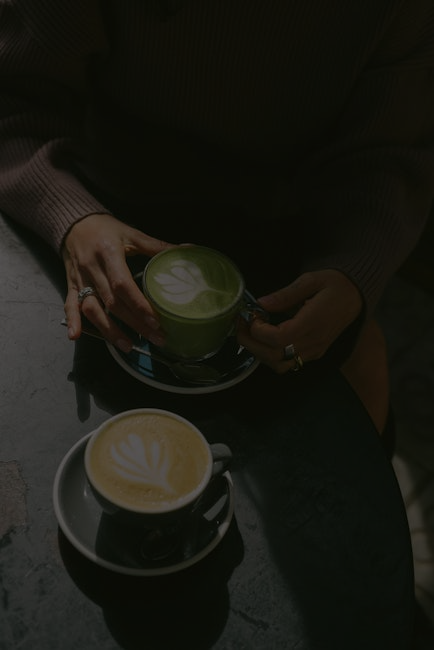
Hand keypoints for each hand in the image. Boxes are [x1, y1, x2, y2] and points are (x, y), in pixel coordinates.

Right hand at [63, 213, 173, 349]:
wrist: (74, 222)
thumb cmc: (106, 229)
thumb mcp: (132, 234)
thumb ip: (157, 246)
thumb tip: (188, 250)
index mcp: (109, 253)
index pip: (123, 284)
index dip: (138, 305)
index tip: (155, 320)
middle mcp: (92, 268)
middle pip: (112, 303)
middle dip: (134, 324)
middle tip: (155, 338)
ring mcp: (79, 278)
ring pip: (92, 309)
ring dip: (109, 331)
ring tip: (128, 347)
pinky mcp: (70, 284)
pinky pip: (70, 305)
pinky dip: (73, 321)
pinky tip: (77, 336)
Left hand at [237, 270, 362, 372]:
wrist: (356, 296)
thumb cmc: (335, 285)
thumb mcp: (310, 280)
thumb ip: (284, 295)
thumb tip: (261, 304)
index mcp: (313, 323)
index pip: (279, 339)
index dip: (259, 331)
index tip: (250, 316)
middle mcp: (313, 342)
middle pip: (274, 356)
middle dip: (251, 343)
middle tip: (241, 325)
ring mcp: (314, 351)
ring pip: (279, 365)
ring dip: (260, 353)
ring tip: (251, 332)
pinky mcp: (314, 353)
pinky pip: (288, 363)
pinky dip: (271, 355)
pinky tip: (266, 338)